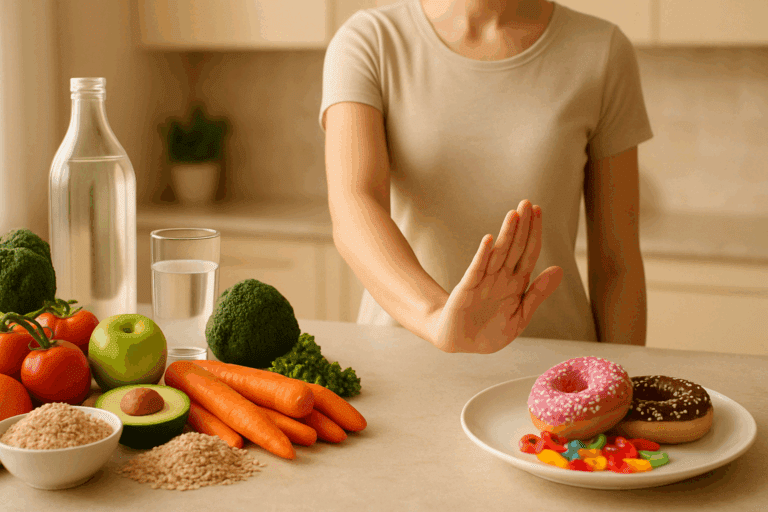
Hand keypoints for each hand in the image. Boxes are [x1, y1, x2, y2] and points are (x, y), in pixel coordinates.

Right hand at [433, 200, 562, 352]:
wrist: (461, 343)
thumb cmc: (490, 331)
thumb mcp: (520, 316)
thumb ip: (538, 293)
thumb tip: (559, 269)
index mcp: (516, 283)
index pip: (529, 252)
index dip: (534, 233)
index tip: (538, 211)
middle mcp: (501, 277)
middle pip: (514, 247)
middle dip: (522, 225)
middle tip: (526, 202)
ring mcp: (484, 281)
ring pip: (498, 254)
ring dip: (506, 234)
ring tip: (514, 215)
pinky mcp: (467, 289)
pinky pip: (476, 270)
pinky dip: (483, 255)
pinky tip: (489, 240)